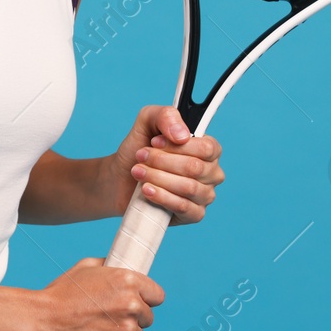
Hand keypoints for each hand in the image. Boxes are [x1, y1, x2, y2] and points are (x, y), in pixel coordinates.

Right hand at [19, 256, 164, 330]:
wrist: (42, 321)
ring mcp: (127, 329)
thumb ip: (110, 268)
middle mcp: (132, 304)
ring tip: (100, 330)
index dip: (147, 299)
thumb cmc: (60, 294)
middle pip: (148, 317)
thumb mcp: (85, 267)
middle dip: (133, 318)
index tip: (138, 303)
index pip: (157, 295)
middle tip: (109, 317)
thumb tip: (120, 268)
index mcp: (127, 280)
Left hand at [107, 105, 223, 224]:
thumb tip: (182, 135)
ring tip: (138, 172)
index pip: (207, 148)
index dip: (177, 146)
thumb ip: (166, 116)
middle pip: (194, 168)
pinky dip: (162, 197)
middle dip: (161, 161)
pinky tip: (146, 190)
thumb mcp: (147, 122)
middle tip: (141, 157)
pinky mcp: (193, 214)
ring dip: (157, 178)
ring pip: (188, 188)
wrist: (119, 177)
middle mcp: (211, 172)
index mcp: (208, 149)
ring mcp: (204, 195)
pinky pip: (184, 207)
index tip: (153, 142)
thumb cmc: (138, 149)